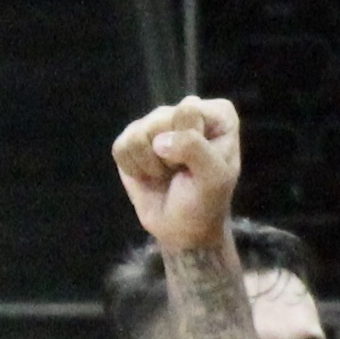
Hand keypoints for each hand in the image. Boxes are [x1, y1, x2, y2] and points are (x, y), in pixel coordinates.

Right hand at [108, 96, 242, 254]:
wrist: (182, 228)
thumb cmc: (205, 200)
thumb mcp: (214, 177)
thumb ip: (195, 149)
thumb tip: (158, 141)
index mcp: (217, 114)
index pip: (188, 110)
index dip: (190, 141)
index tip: (203, 162)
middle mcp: (187, 110)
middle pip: (159, 119)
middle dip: (169, 155)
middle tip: (182, 171)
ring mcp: (157, 122)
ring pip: (138, 134)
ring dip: (151, 164)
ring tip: (167, 174)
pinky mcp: (132, 139)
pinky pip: (122, 147)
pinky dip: (134, 169)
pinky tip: (150, 176)